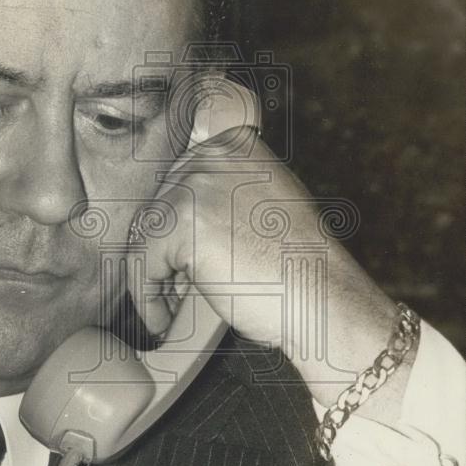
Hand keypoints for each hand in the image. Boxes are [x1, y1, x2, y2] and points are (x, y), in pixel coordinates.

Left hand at [127, 131, 410, 419]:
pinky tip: (164, 320)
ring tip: (168, 308)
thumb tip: (165, 222)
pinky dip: (147, 297)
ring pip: (145, 237)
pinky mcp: (182, 221)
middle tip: (173, 294)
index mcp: (233, 145)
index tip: (178, 267)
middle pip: (157, 209)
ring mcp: (196, 184)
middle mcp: (213, 154)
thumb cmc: (296, 270)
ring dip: (152, 278)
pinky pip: (142, 263)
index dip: (175, 234)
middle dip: (161, 256)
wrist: (323, 301)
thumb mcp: (261, 208)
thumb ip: (220, 198)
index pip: (176, 186)